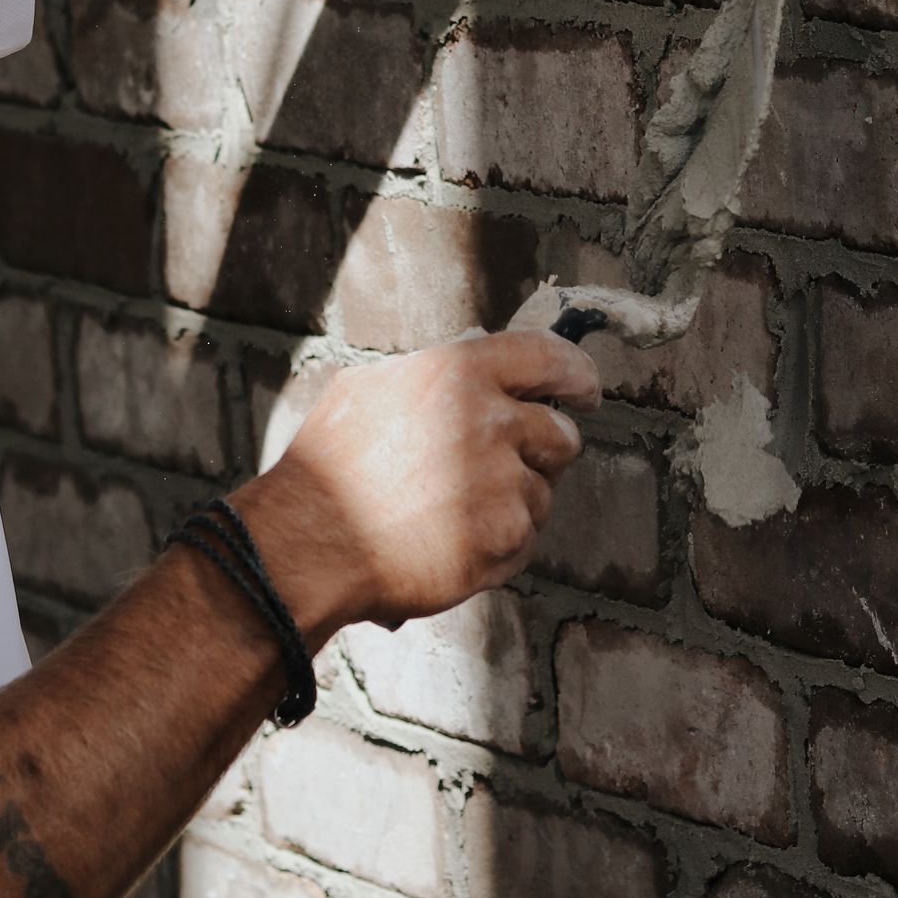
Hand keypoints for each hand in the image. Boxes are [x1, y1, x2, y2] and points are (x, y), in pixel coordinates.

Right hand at [234, 332, 601, 640]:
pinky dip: (496, 546)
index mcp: (461, 373)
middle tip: (501, 469)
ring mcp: (504, 484)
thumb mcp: (372, 388)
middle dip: (543, 452)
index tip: (585, 391)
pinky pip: (524, 539)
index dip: (577, 375)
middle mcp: (492, 422)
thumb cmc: (330, 467)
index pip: (551, 359)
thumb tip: (477, 351)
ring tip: (449, 514)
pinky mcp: (505, 539)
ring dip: (511, 504)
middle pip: (560, 434)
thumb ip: (436, 370)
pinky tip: (448, 543)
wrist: (313, 545)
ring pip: (541, 493)